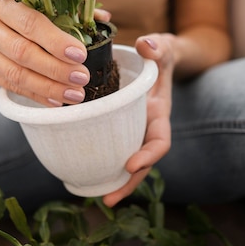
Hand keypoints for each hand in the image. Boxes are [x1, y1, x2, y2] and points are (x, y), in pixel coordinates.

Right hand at [0, 0, 89, 106]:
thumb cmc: (11, 9)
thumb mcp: (31, 0)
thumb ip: (66, 8)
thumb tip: (102, 18)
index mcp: (1, 1)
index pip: (30, 23)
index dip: (56, 41)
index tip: (80, 54)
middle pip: (23, 52)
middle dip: (56, 68)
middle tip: (82, 77)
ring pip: (16, 73)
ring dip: (49, 87)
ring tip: (75, 94)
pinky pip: (11, 86)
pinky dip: (36, 95)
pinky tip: (57, 101)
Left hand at [102, 34, 174, 206]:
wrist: (156, 58)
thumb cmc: (159, 53)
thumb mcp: (162, 47)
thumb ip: (158, 47)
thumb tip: (146, 46)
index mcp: (159, 113)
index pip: (160, 140)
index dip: (148, 155)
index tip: (130, 164)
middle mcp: (146, 127)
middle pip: (142, 162)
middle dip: (128, 182)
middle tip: (109, 199)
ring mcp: (132, 130)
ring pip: (125, 161)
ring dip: (114, 181)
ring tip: (95, 197)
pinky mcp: (117, 128)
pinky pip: (111, 148)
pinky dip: (101, 163)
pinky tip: (82, 175)